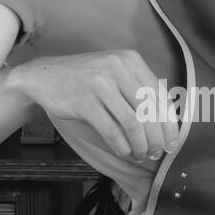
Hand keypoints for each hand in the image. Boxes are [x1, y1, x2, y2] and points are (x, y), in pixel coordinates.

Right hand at [10, 50, 180, 163]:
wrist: (43, 76)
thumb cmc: (84, 80)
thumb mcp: (114, 74)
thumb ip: (138, 90)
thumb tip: (166, 123)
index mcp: (131, 60)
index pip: (160, 96)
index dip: (169, 123)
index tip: (172, 142)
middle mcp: (118, 68)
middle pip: (149, 111)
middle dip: (156, 138)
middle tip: (156, 153)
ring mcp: (100, 83)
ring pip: (133, 123)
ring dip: (140, 145)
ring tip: (140, 155)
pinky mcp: (84, 101)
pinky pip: (112, 131)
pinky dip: (122, 146)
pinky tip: (125, 152)